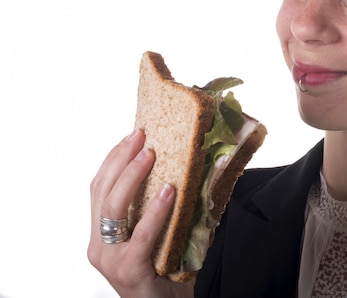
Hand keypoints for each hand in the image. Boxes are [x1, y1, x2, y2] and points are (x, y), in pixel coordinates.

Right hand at [87, 129, 193, 297]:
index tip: (130, 135)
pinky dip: (156, 210)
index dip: (112, 159)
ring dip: (132, 175)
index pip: (98, 189)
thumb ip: (161, 209)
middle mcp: (98, 245)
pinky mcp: (128, 270)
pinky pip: (141, 235)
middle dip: (120, 158)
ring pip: (113, 208)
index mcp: (101, 235)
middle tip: (140, 135)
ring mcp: (110, 259)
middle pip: (102, 192)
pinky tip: (170, 191)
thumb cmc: (166, 273)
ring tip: (152, 153)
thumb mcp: (158, 236)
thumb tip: (186, 169)